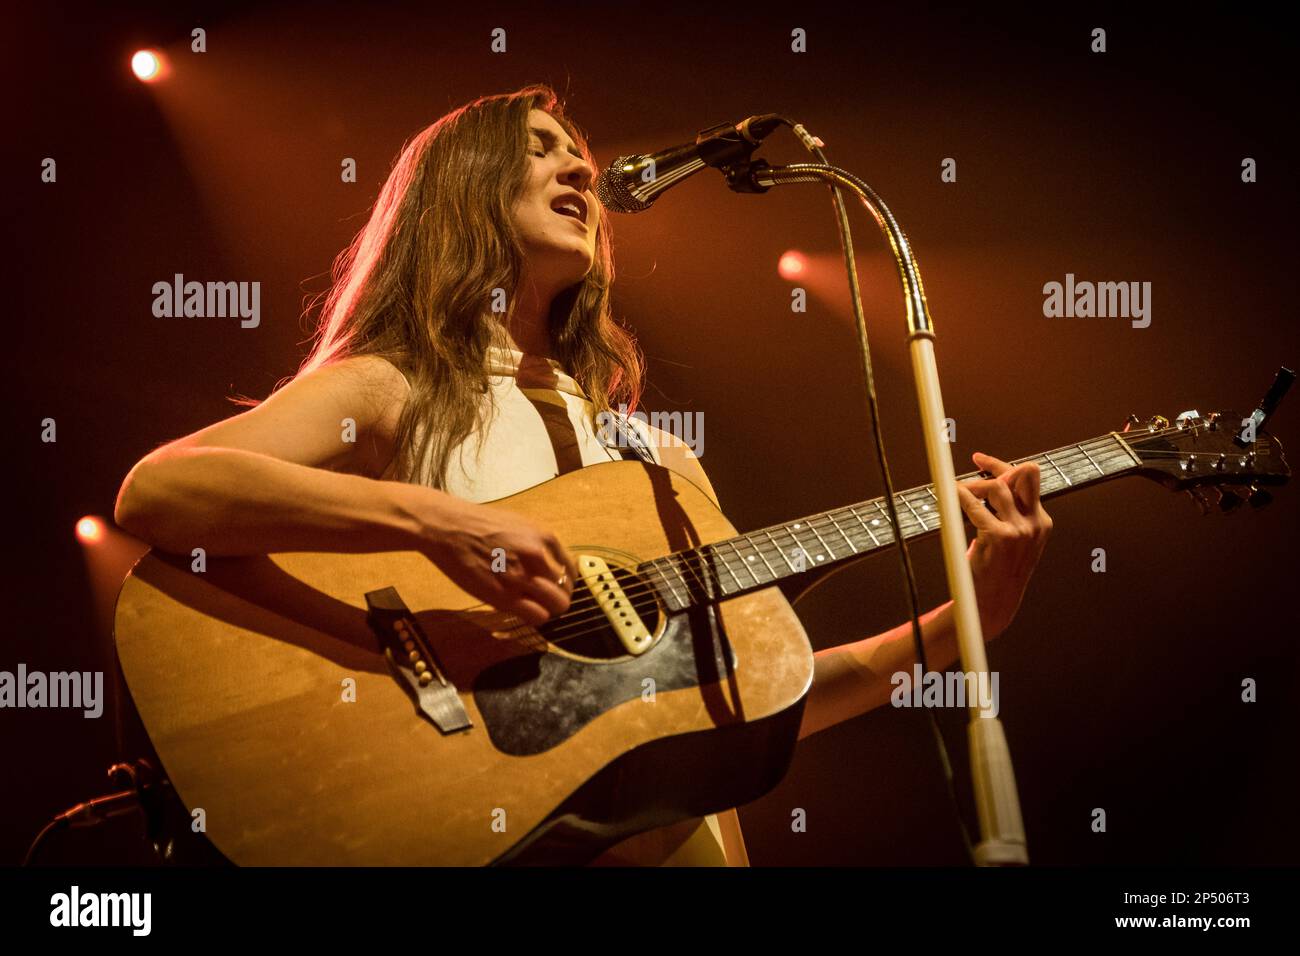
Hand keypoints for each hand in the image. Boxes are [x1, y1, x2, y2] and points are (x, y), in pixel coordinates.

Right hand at [413, 490, 579, 626]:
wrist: (448, 527)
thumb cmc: (478, 524)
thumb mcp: (518, 525)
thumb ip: (536, 545)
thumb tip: (549, 566)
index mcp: (544, 537)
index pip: (570, 570)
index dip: (564, 583)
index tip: (555, 588)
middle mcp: (538, 557)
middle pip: (566, 591)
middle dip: (558, 599)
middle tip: (545, 601)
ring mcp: (521, 577)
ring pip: (555, 606)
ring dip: (547, 609)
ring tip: (533, 607)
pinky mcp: (504, 596)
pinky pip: (536, 616)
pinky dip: (534, 617)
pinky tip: (522, 610)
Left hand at [955, 452, 1052, 638]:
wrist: (994, 603)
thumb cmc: (998, 570)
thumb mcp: (1012, 540)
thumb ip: (1007, 514)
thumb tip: (990, 485)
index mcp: (1041, 522)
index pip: (1029, 480)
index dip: (1003, 466)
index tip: (980, 460)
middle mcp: (1035, 523)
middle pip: (1021, 474)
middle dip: (995, 465)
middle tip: (973, 465)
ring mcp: (1019, 530)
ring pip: (996, 487)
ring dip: (973, 484)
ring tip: (957, 492)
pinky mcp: (1000, 537)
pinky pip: (976, 506)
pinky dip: (960, 497)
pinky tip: (950, 496)